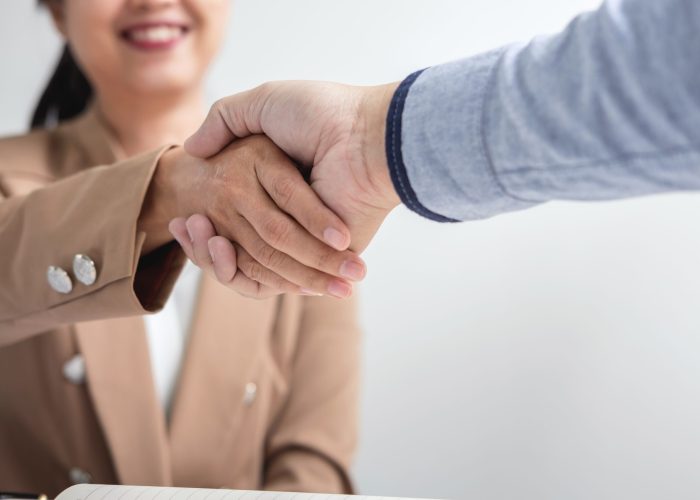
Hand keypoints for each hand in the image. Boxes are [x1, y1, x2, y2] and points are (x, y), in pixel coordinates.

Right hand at [139, 135, 364, 298]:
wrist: (363, 137)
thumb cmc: (320, 114)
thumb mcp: (264, 104)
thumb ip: (226, 120)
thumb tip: (192, 148)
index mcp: (281, 186)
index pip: (235, 216)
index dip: (205, 220)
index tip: (179, 217)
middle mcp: (293, 215)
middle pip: (239, 242)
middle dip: (205, 239)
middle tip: (178, 223)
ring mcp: (307, 238)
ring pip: (251, 263)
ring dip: (215, 253)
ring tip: (195, 233)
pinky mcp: (321, 257)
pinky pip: (276, 277)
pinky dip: (241, 270)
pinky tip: (217, 247)